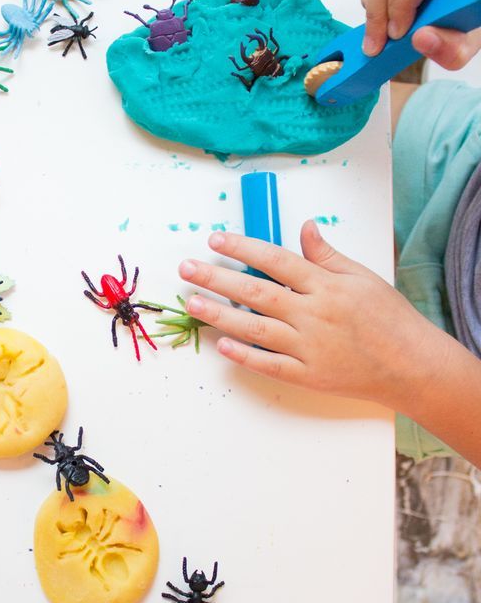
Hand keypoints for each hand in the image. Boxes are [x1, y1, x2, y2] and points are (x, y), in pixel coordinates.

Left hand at [178, 224, 453, 410]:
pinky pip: (271, 365)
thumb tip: (305, 226)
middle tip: (187, 269)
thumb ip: (326, 255)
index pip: (276, 260)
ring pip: (256, 329)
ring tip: (193, 303)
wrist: (413, 366)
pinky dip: (245, 356)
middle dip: (217, 279)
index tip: (215, 240)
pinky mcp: (310, 376)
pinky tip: (222, 346)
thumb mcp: (361, 277)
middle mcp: (313, 314)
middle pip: (256, 292)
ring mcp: (309, 347)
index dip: (243, 248)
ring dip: (220, 315)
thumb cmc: (389, 318)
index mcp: (325, 285)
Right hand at [361, 0, 478, 67]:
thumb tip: (420, 38)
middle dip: (378, 12)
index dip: (399, 3)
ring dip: (372, 8)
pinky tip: (384, 14)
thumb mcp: (468, 41)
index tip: (396, 35)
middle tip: (378, 43)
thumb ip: (450, 46)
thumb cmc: (468, 14)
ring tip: (380, 33)